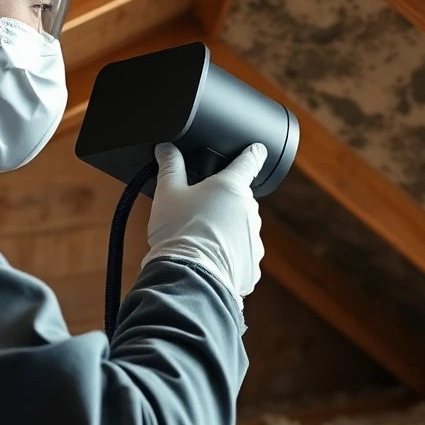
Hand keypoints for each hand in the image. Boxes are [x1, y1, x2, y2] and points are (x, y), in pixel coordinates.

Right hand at [142, 142, 266, 307]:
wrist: (188, 277)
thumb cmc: (178, 231)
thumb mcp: (168, 193)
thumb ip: (170, 166)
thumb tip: (167, 148)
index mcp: (231, 186)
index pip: (250, 160)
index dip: (253, 153)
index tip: (257, 150)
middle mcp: (250, 210)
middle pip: (240, 200)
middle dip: (224, 204)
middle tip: (199, 214)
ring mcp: (254, 239)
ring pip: (241, 228)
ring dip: (227, 231)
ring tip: (200, 241)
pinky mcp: (252, 264)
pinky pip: (241, 255)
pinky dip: (228, 257)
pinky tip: (209, 260)